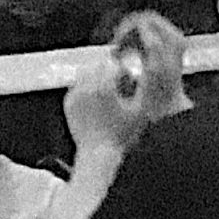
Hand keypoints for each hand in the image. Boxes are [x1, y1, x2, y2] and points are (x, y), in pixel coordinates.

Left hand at [65, 15, 177, 149]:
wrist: (97, 154)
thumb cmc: (121, 135)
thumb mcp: (140, 112)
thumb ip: (146, 89)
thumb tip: (150, 71)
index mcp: (103, 87)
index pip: (113, 64)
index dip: (123, 70)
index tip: (127, 80)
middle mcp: (86, 88)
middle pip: (97, 64)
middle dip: (108, 70)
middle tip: (117, 83)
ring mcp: (75, 95)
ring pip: (85, 72)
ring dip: (97, 76)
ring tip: (107, 91)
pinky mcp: (69, 103)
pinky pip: (77, 85)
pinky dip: (86, 88)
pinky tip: (96, 100)